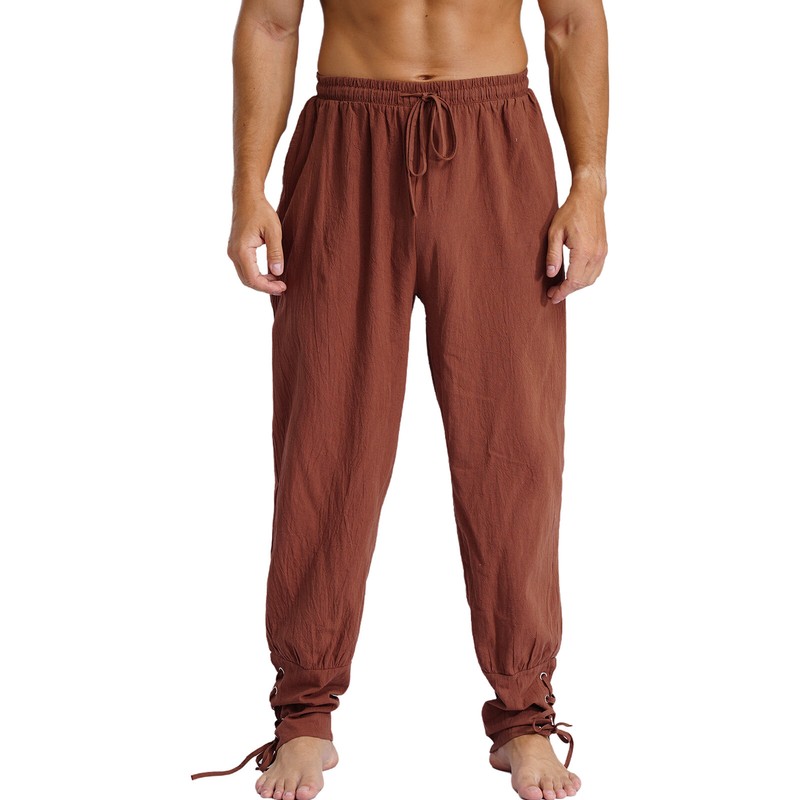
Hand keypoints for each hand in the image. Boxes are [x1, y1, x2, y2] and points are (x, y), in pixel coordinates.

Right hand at [227, 194, 286, 294]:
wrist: (247, 197)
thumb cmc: (260, 210)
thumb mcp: (273, 231)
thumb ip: (275, 252)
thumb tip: (278, 272)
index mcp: (241, 250)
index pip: (253, 278)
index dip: (268, 287)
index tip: (283, 287)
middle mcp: (233, 253)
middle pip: (248, 281)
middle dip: (265, 287)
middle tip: (283, 287)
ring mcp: (232, 252)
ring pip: (245, 276)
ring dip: (261, 281)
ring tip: (278, 281)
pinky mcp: (235, 250)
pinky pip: (245, 268)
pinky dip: (257, 274)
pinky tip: (270, 272)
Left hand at [545, 183, 607, 303]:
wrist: (589, 197)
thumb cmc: (571, 211)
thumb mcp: (555, 232)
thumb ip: (553, 255)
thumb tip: (551, 274)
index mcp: (584, 251)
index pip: (573, 280)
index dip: (562, 292)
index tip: (552, 297)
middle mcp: (596, 254)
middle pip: (582, 283)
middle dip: (568, 291)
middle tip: (553, 293)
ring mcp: (602, 252)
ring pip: (591, 279)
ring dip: (577, 286)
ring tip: (562, 287)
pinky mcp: (604, 250)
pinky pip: (596, 271)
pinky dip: (585, 278)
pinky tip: (574, 277)